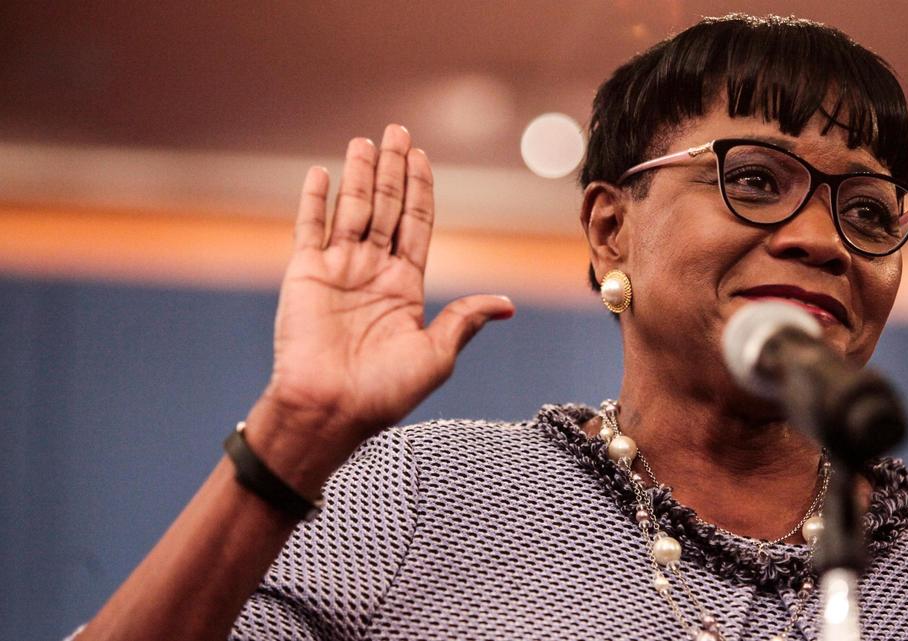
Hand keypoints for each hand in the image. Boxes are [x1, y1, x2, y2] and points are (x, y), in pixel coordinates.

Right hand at [255, 125, 514, 461]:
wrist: (331, 410)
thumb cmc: (385, 392)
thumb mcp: (437, 355)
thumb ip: (464, 320)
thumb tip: (507, 305)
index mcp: (405, 286)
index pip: (416, 224)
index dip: (420, 190)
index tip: (424, 158)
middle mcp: (372, 272)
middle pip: (387, 207)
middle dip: (394, 169)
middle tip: (398, 130)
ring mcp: (338, 270)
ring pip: (352, 208)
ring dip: (360, 174)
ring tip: (366, 141)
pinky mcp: (305, 275)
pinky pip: (309, 228)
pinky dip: (313, 200)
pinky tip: (320, 173)